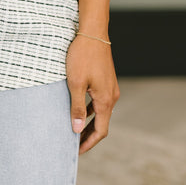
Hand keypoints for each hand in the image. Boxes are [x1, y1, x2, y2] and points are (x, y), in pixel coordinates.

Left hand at [66, 34, 119, 154]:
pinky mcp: (106, 80)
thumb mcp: (75, 83)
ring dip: (88, 122)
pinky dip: (90, 109)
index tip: (76, 151)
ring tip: (73, 129)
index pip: (100, 131)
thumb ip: (76, 107)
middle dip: (88, 135)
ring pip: (100, 112)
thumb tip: (76, 129)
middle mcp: (112, 96)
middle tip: (73, 145)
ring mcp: (110, 87)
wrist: (93, 33)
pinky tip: (78, 109)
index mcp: (106, 100)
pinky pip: (99, 101)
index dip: (88, 143)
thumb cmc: (82, 56)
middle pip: (101, 123)